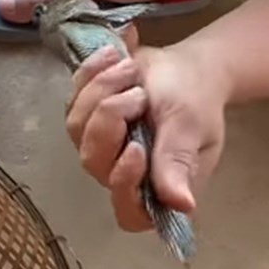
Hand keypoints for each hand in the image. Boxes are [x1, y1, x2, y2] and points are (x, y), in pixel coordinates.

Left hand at [65, 38, 226, 230]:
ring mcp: (98, 145)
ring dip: (102, 89)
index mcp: (156, 188)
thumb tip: (183, 205)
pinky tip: (115, 57)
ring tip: (132, 69)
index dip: (125, 183)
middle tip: (139, 91)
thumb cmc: (196, 100)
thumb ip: (178, 162)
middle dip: (111, 117)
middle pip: (93, 159)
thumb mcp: (189, 127)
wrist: (186, 67)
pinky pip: (72, 99)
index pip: (129, 211)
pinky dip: (91, 74)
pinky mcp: (84, 118)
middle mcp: (121, 173)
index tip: (136, 148)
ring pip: (77, 125)